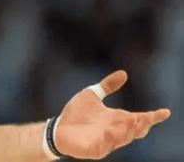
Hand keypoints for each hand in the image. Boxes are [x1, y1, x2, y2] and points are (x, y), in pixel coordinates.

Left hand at [55, 70, 169, 159]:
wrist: (57, 128)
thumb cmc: (76, 114)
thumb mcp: (92, 95)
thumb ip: (108, 85)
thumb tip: (124, 73)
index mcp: (117, 119)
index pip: (140, 119)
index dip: (153, 117)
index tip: (165, 112)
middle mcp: (115, 131)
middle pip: (135, 130)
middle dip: (142, 124)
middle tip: (146, 116)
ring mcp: (106, 142)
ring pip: (123, 138)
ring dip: (129, 130)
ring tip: (133, 119)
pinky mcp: (94, 150)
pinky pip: (105, 146)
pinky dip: (110, 139)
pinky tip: (111, 130)